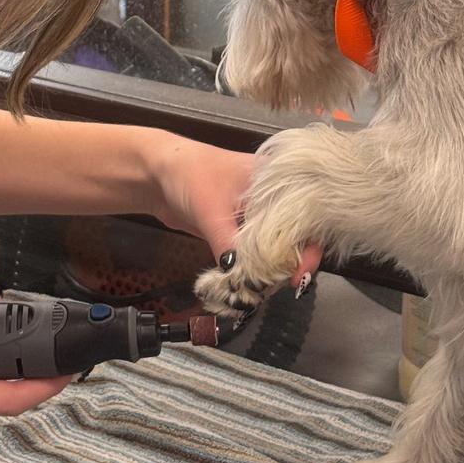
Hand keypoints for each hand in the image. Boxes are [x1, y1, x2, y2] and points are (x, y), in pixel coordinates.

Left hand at [145, 132, 320, 290]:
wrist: (155, 174)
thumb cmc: (189, 175)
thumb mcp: (212, 211)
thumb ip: (230, 247)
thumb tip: (245, 284)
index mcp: (277, 180)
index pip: (306, 218)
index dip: (308, 248)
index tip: (298, 275)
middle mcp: (273, 198)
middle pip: (294, 237)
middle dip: (287, 264)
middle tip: (275, 286)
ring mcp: (256, 215)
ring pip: (274, 248)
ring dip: (267, 269)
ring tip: (257, 288)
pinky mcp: (240, 230)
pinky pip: (254, 254)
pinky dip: (251, 269)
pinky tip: (245, 283)